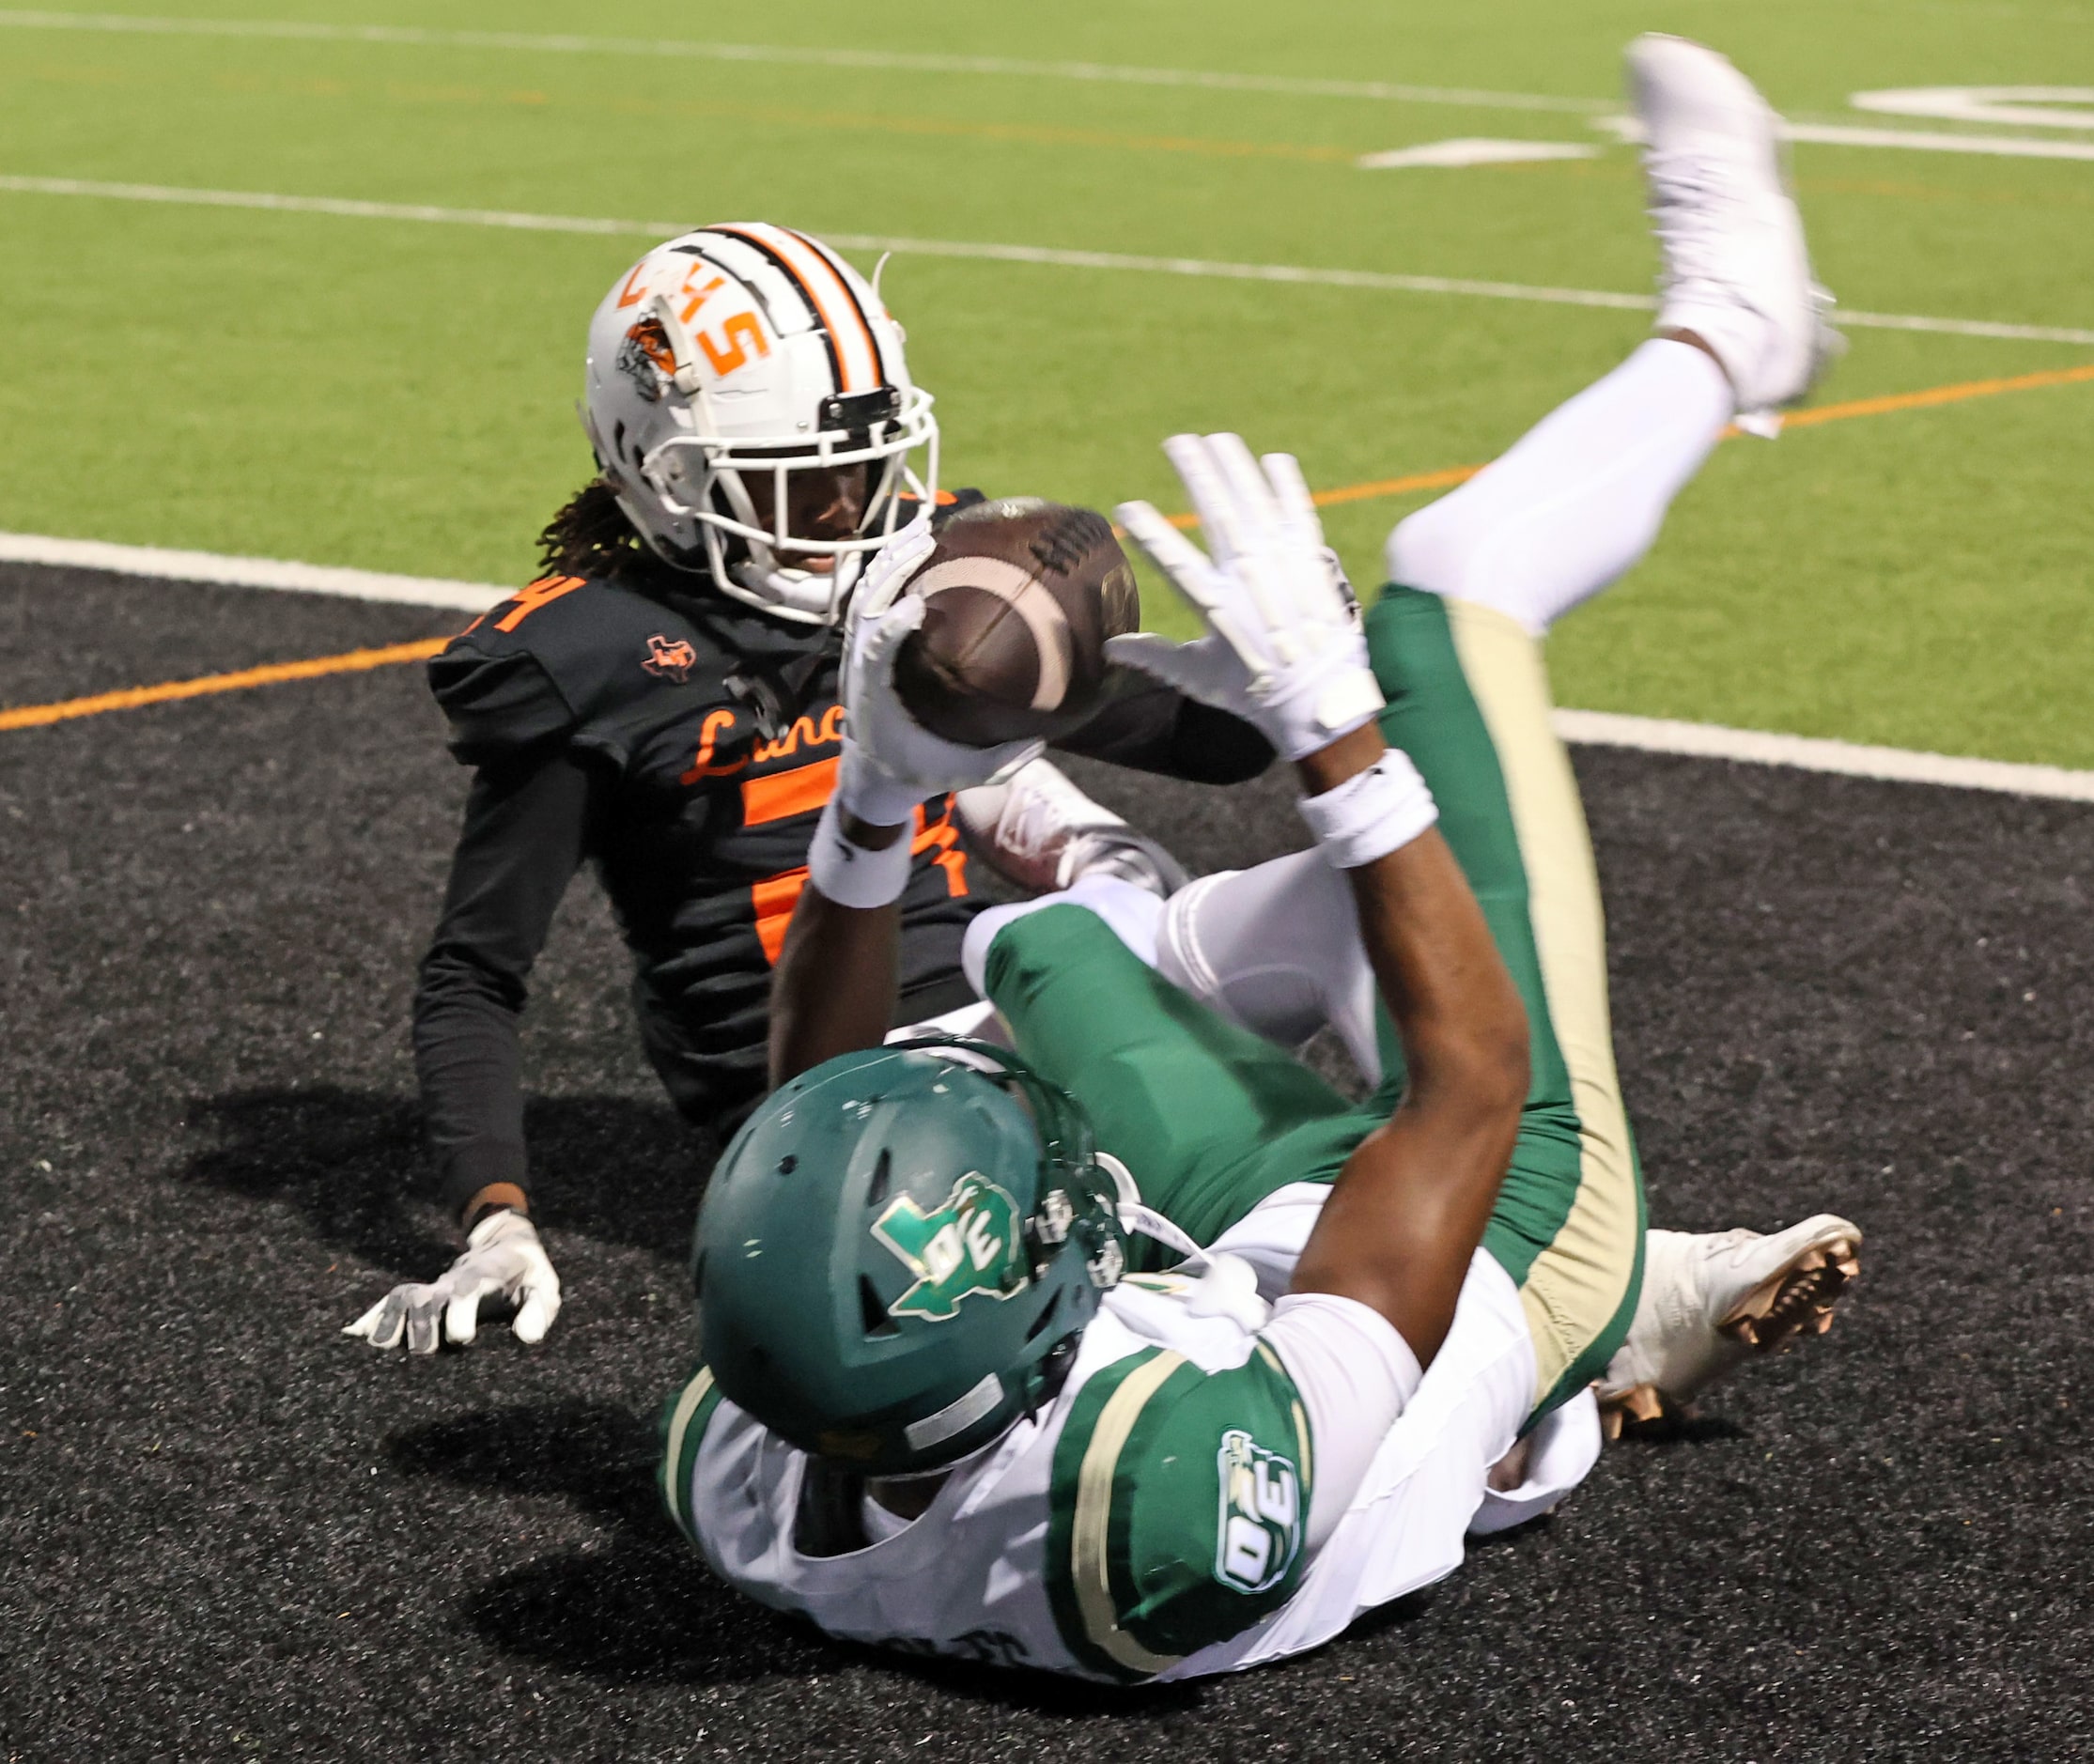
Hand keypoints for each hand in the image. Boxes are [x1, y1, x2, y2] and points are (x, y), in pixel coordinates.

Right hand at [342, 1210, 560, 1353]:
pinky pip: (392, 1302)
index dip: (461, 1313)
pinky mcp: (422, 1294)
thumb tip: (526, 1338)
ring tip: (378, 1347)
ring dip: (390, 1321)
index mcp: (484, 1278)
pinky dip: (372, 1316)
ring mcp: (433, 1288)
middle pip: (428, 1300)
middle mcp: (452, 1283)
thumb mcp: (545, 1287)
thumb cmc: (529, 1275)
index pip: (468, 1292)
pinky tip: (354, 1335)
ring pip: (404, 1299)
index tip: (460, 1338)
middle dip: (421, 1325)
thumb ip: (539, 1310)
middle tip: (420, 1352)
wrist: (506, 1243)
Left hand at [837, 515, 1043, 825]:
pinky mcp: (863, 643)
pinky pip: (870, 597)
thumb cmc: (914, 773)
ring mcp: (856, 651)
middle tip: (925, 541)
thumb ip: (997, 763)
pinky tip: (915, 542)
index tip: (914, 607)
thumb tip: (1040, 743)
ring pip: (863, 595)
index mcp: (874, 696)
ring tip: (922, 529)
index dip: (888, 628)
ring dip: (890, 560)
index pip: (872, 654)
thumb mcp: (957, 775)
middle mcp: (858, 667)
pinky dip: (888, 567)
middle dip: (891, 572)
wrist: (871, 775)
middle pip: (863, 607)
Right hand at [1109, 435, 1383, 761]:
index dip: (1150, 532)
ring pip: (1258, 505)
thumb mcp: (1198, 677)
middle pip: (1219, 514)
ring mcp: (1283, 567)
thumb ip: (1154, 656)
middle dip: (1197, 473)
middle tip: (1178, 442)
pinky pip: (1299, 514)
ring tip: (1218, 440)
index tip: (1127, 507)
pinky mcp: (1312, 563)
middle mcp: (1249, 580)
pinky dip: (1287, 485)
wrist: (1319, 701)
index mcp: (1216, 606)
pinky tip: (1273, 460)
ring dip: (1237, 468)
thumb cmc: (1252, 693)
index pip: (1175, 561)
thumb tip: (1109, 647)